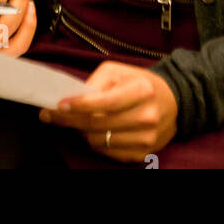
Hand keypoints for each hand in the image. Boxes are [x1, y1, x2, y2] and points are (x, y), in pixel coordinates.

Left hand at [37, 61, 177, 162]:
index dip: (79, 105)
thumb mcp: (120, 71)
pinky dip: (96, 142)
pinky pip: (108, 152)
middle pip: (98, 124)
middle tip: (50, 115)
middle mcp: (146, 115)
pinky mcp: (144, 153)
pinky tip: (92, 131)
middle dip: (69, 120)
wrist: (173, 101)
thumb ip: (97, 81)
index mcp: (141, 90)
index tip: (58, 104)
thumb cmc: (141, 83)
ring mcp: (146, 137)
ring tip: (75, 121)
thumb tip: (73, 98)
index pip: (105, 103)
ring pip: (99, 141)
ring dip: (82, 131)